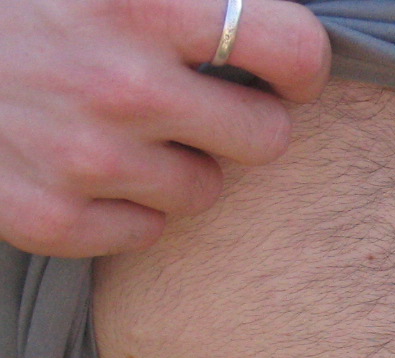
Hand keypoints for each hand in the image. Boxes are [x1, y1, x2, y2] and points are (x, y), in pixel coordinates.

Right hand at [0, 0, 330, 256]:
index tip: (283, 69)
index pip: (293, 50)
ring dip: (180, 164)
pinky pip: (146, 232)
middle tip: (203, 104)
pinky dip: (127, 207)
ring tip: (125, 128)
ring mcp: (84, 161)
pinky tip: (85, 167)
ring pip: (205, 191)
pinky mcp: (48, 220)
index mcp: (142, 1)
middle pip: (266, 138)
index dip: (300, 64)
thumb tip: (246, 10)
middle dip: (244, 120)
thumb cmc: (15, 1)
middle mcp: (123, 87)